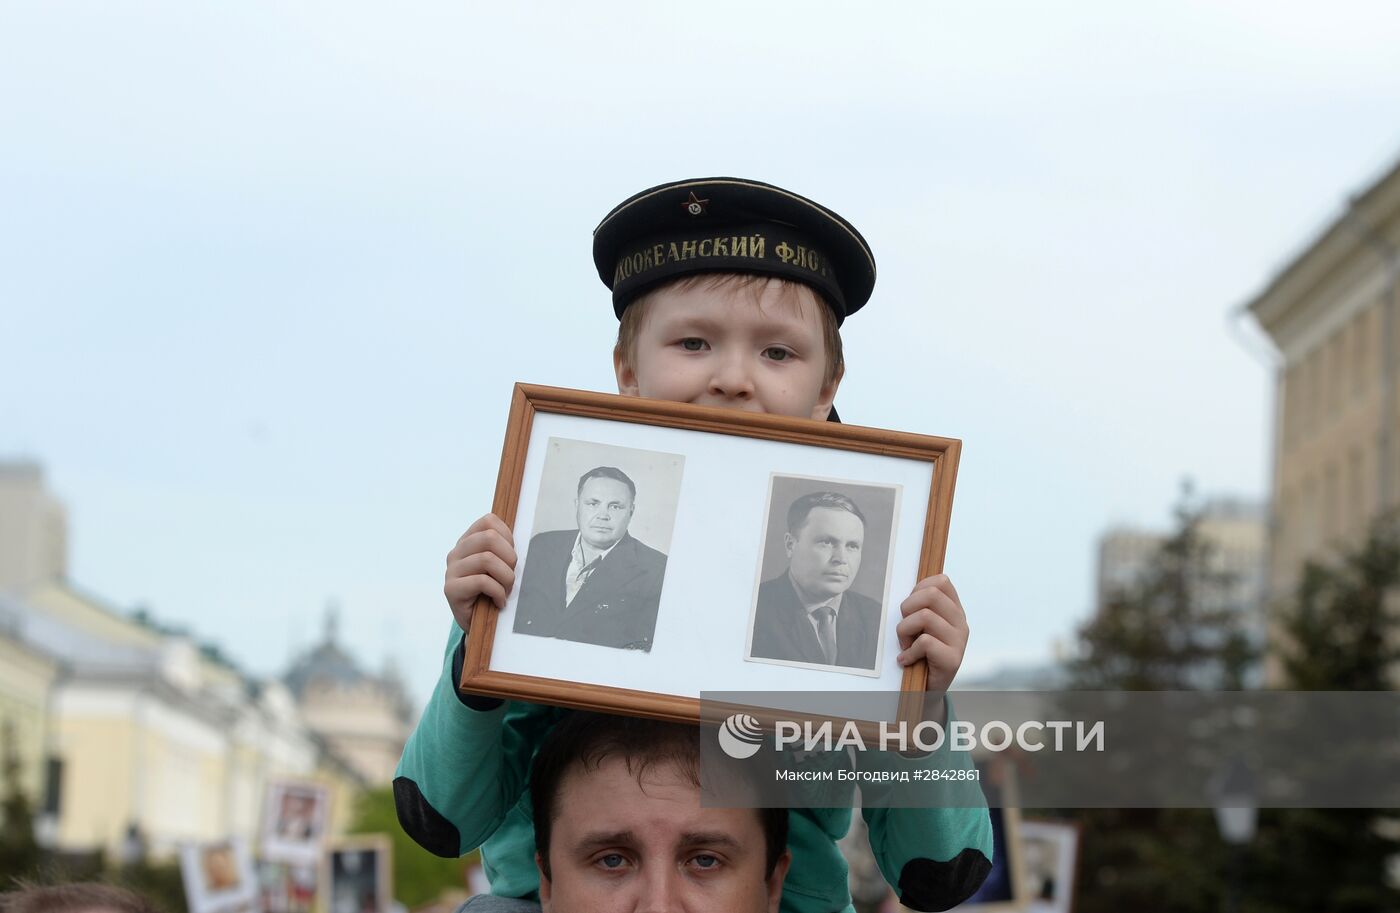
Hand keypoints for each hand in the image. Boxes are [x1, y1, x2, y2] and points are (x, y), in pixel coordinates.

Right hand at [444, 513, 516, 631]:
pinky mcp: (451, 589)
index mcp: (468, 541)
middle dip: (509, 557)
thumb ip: (503, 550)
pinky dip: (498, 592)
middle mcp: (456, 552)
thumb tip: (524, 538)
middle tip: (511, 576)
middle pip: (489, 537)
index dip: (507, 536)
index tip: (511, 557)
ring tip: (506, 591)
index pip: (488, 521)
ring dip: (505, 577)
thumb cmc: (490, 593)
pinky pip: (482, 581)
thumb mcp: (498, 566)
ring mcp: (451, 570)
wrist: (476, 625)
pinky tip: (499, 601)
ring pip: (487, 559)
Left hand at [895, 574, 968, 691]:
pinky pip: (925, 642)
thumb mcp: (923, 626)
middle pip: (931, 594)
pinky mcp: (953, 659)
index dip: (919, 589)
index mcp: (954, 610)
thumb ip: (921, 606)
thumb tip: (909, 590)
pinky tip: (907, 659)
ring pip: (925, 616)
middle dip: (908, 608)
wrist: (927, 690)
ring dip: (905, 631)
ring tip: (906, 645)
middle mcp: (960, 623)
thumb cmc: (921, 654)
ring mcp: (959, 641)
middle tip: (905, 628)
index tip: (910, 608)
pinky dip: (909, 651)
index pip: (941, 581)